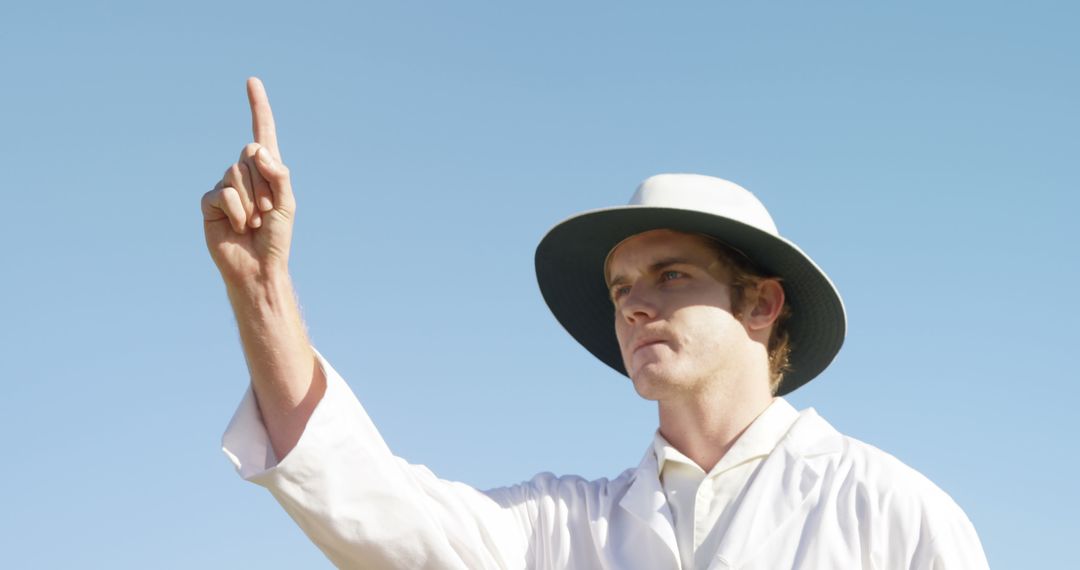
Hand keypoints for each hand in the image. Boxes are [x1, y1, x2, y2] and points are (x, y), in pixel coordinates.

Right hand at [202, 78, 295, 285]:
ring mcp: (225, 186)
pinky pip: (223, 193)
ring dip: (252, 201)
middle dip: (264, 184)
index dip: (258, 107)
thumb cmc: (276, 236)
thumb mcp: (287, 203)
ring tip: (254, 222)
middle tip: (268, 212)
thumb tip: (257, 151)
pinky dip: (238, 211)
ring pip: (236, 174)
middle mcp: (244, 174)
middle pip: (250, 155)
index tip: (252, 80)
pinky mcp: (210, 202)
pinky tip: (239, 227)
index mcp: (266, 171)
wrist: (258, 266)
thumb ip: (279, 174)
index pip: (262, 132)